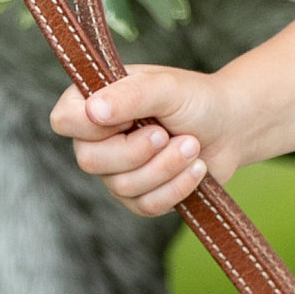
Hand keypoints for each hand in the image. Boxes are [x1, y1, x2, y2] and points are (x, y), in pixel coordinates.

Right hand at [50, 66, 254, 217]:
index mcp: (93, 101)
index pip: (64, 120)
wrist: (229, 127)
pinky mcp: (139, 196)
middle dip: (137, 151)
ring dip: (164, 167)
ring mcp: (116, 170)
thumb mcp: (166, 88)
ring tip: (192, 146)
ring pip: (121, 186)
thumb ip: (131, 95)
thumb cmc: (195, 99)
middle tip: (166, 134)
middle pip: (89, 160)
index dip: (93, 126)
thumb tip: (94, 111)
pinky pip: (144, 205)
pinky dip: (175, 188)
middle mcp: (97, 138)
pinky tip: (196, 169)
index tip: (131, 118)